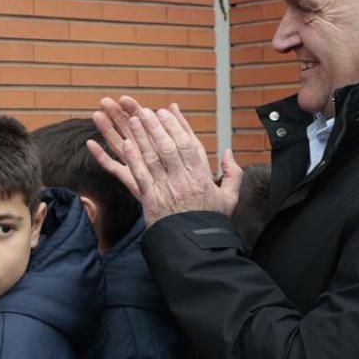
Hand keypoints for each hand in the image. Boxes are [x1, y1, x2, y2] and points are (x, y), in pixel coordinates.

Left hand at [89, 98, 241, 224]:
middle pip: (169, 147)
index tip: (167, 111)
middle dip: (156, 127)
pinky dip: (133, 159)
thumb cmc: (210, 222)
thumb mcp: (229, 198)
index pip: (189, 145)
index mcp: (202, 177)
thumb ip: (232, 174)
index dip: (177, 126)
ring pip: (153, 158)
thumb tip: (229, 152)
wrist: (195, 247)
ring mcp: (166, 190)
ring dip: (142, 137)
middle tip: (145, 111)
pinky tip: (126, 144)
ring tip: (132, 119)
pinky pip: (140, 176)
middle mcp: (184, 180)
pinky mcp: (151, 200)